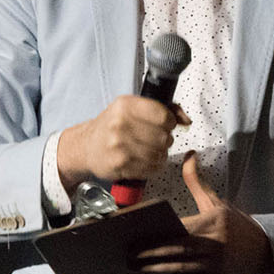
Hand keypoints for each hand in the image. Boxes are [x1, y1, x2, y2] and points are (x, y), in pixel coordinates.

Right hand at [57, 94, 185, 189]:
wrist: (87, 146)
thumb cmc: (113, 126)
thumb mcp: (133, 108)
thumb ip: (165, 108)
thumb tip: (186, 120)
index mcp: (125, 105)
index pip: (163, 116)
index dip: (170, 122)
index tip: (165, 124)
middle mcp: (120, 124)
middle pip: (164, 137)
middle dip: (165, 140)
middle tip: (155, 139)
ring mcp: (118, 146)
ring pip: (159, 155)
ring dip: (159, 154)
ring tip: (150, 150)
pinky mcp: (119, 165)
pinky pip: (151, 168)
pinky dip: (153, 166)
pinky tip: (144, 160)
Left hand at [130, 154, 271, 273]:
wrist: (263, 250)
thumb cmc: (236, 225)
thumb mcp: (217, 202)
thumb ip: (197, 181)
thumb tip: (189, 155)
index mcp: (213, 222)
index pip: (182, 227)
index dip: (160, 233)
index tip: (138, 233)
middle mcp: (214, 244)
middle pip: (177, 249)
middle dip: (151, 253)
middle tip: (128, 252)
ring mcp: (214, 263)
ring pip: (179, 267)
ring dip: (154, 269)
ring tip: (133, 266)